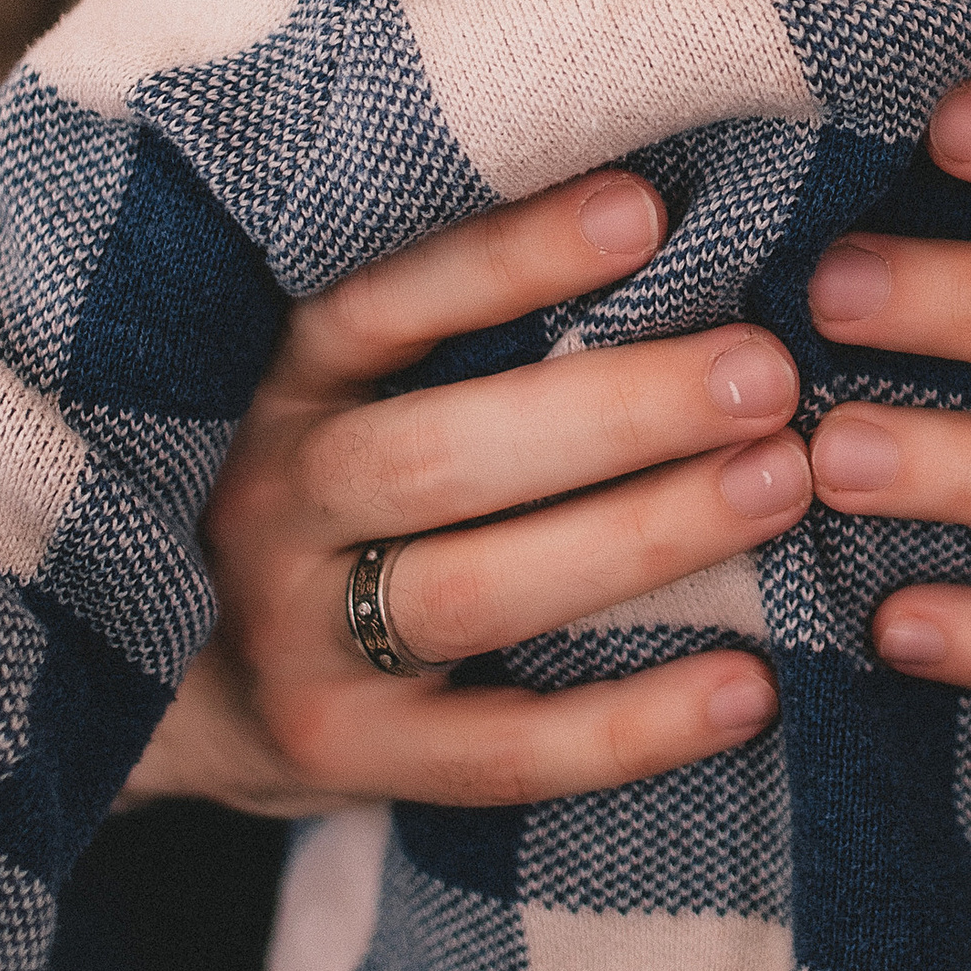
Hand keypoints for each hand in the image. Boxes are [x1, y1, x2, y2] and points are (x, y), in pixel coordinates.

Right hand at [129, 167, 809, 816]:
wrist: (191, 694)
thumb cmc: (333, 498)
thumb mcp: (348, 390)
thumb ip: (461, 328)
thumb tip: (666, 215)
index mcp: (281, 388)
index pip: (381, 306)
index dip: (508, 256)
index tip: (646, 211)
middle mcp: (272, 508)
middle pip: (441, 456)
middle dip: (616, 411)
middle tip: (764, 374)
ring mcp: (301, 646)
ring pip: (478, 592)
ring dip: (639, 538)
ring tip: (778, 486)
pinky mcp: (348, 759)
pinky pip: (505, 753)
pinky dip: (633, 727)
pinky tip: (752, 687)